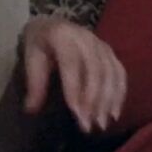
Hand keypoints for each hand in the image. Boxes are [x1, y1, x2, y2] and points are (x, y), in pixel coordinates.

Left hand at [20, 15, 125, 132]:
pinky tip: (113, 113)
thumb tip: (31, 110)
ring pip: (110, 73)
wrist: (53, 25)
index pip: (71, 63)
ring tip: (101, 124)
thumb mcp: (31, 59)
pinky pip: (120, 73)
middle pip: (95, 69)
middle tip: (88, 125)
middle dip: (94, 100)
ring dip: (108, 100)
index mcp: (62, 35)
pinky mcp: (110, 52)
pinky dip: (119, 94)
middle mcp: (86, 37)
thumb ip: (35, 83)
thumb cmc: (40, 45)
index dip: (75, 89)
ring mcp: (101, 44)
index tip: (76, 113)